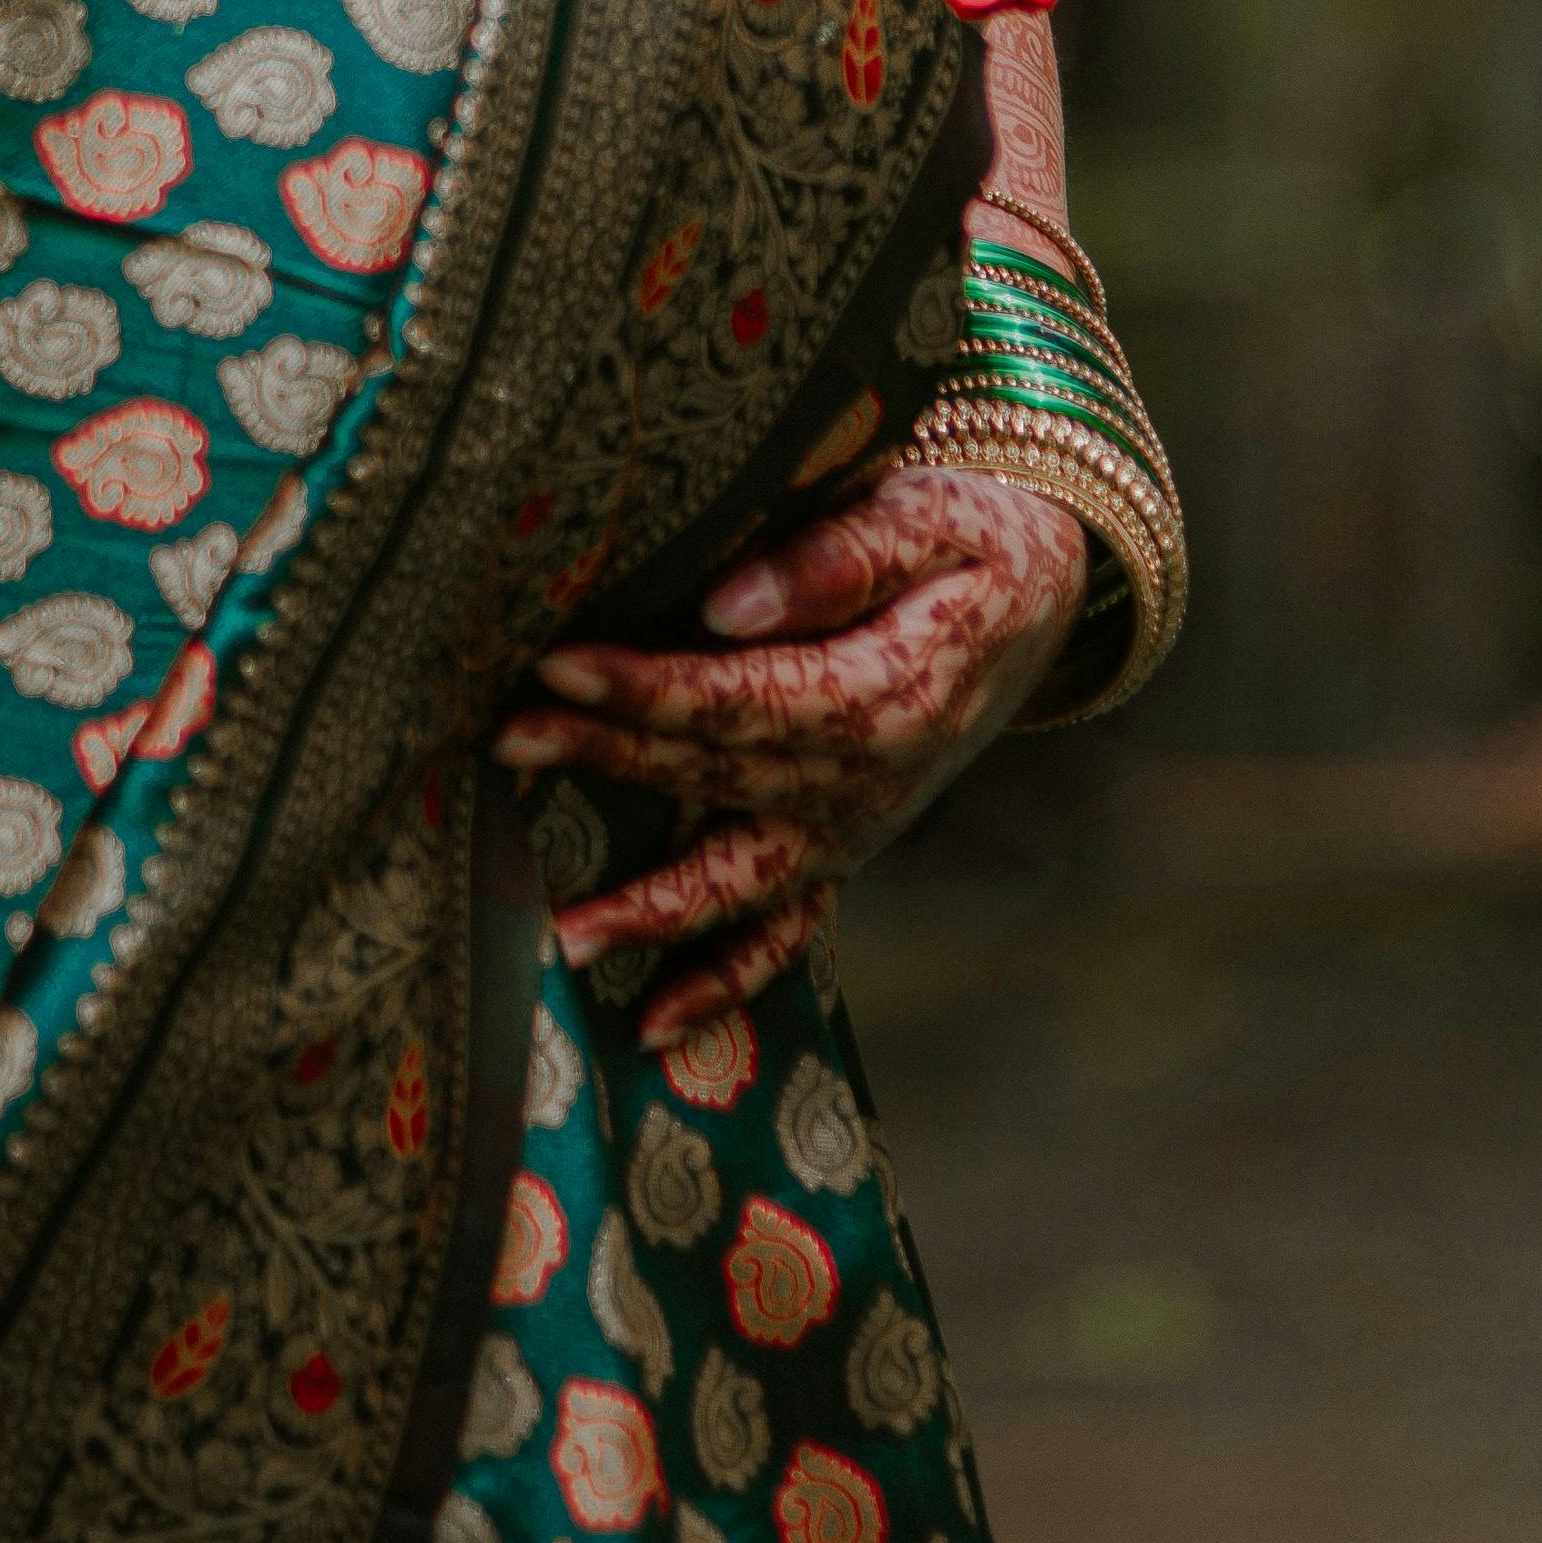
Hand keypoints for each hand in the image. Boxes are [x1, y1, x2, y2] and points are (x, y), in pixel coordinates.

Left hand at [494, 463, 1087, 1052]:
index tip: (559, 665)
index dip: (652, 686)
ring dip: (650, 910)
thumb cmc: (969, 540)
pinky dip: (723, 984)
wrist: (1037, 601)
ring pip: (741, 882)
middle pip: (718, 775)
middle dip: (607, 758)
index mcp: (887, 695)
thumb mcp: (930, 517)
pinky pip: (787, 936)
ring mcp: (853, 830)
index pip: (747, 696)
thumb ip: (837, 557)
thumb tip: (725, 603)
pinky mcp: (843, 853)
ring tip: (558, 931)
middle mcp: (867, 781)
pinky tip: (651, 1024)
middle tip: (504, 740)